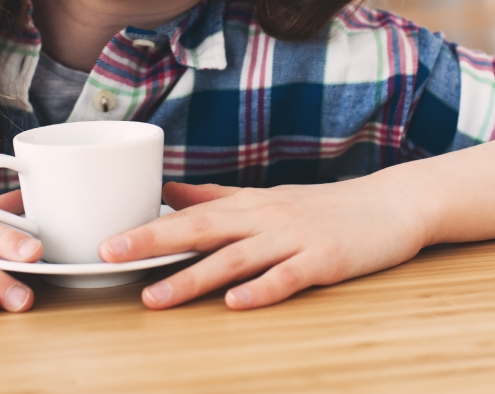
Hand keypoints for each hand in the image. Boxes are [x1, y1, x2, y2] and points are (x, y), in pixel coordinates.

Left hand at [98, 176, 426, 309]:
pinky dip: (262, 289)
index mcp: (247, 204)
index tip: (104, 241)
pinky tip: (236, 303)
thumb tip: (168, 192)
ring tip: (156, 296)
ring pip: (235, 257)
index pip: (188, 215)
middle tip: (110, 254)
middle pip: (201, 229)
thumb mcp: (265, 198)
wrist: (390, 205)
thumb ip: (216, 197)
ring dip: (193, 277)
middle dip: (153, 242)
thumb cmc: (322, 206)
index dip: (145, 228)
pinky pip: (289, 277)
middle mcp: (264, 217)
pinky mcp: (325, 260)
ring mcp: (294, 238)